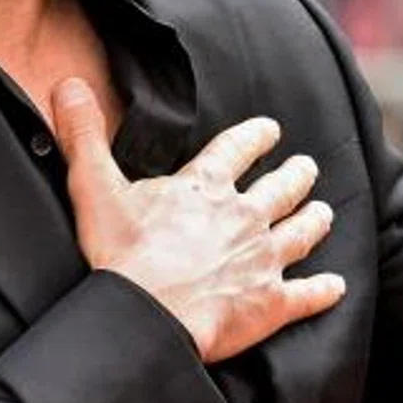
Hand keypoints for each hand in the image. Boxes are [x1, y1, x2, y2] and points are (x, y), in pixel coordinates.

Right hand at [53, 79, 345, 362]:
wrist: (148, 317)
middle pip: (280, 189)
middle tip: (307, 168)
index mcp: (206, 187)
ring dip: (314, 220)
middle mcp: (244, 217)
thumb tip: (67, 84)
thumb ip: (84, 135)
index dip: (255, 137)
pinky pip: (306, 295)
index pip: (237, 149)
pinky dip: (323, 292)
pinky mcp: (270, 304)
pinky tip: (335, 287)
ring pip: (301, 233)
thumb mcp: (94, 187)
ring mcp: (262, 260)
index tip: (270, 129)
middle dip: (296, 175)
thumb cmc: (122, 255)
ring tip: (324, 211)